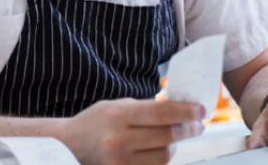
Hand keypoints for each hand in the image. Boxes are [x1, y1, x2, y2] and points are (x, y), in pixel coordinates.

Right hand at [59, 98, 205, 164]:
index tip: (201, 111)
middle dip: (187, 129)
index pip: (161, 113)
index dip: (185, 112)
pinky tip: (161, 150)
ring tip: (176, 138)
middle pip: (167, 136)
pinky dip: (161, 159)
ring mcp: (119, 162)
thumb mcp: (115, 107)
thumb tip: (179, 109)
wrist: (66, 148)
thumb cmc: (93, 124)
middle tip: (198, 125)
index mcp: (117, 116)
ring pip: (164, 156)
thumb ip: (144, 108)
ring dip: (175, 146)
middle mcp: (118, 140)